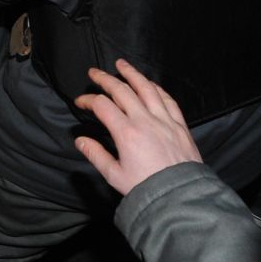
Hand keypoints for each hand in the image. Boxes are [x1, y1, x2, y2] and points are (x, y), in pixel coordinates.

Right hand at [72, 59, 202, 196]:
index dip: (88, 100)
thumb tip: (80, 140)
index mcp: (126, 132)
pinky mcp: (179, 125)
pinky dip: (156, 88)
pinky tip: (150, 84)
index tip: (80, 102)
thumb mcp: (115, 176)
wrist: (180, 196)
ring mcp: (164, 120)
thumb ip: (96, 155)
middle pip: (122, 90)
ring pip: (147, 88)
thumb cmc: (146, 188)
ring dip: (132, 74)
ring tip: (121, 64)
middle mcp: (145, 120)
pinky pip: (167, 99)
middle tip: (94, 73)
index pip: (102, 105)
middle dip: (105, 79)